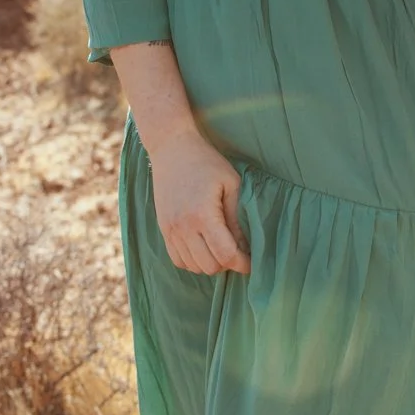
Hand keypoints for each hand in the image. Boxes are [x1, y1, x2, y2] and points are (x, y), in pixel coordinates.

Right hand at [147, 127, 251, 274]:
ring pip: (193, 267)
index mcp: (203, 215)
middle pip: (210, 266)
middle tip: (237, 251)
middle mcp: (184, 227)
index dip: (242, 263)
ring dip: (210, 263)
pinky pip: (178, 260)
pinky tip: (203, 248)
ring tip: (220, 248)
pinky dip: (193, 261)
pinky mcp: (163, 228)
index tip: (251, 263)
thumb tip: (244, 246)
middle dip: (227, 263)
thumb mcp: (230, 183)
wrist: (172, 148)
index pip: (225, 255)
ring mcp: (170, 229)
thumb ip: (237, 217)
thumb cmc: (206, 162)